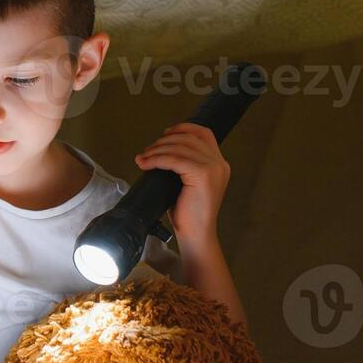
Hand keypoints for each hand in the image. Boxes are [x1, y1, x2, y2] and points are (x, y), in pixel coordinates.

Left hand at [134, 122, 230, 247]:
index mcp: (219, 163)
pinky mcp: (203, 175)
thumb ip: (184, 164)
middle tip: (147, 151)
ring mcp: (213, 168)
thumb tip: (161, 148)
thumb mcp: (188, 183)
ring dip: (156, 150)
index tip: (164, 134)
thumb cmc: (189, 213)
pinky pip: (174, 159)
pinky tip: (145, 164)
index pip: (203, 133)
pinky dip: (157, 159)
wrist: (197, 234)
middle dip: (164, 141)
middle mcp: (219, 163)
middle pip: (188, 138)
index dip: (183, 128)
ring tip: (143, 158)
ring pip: (179, 147)